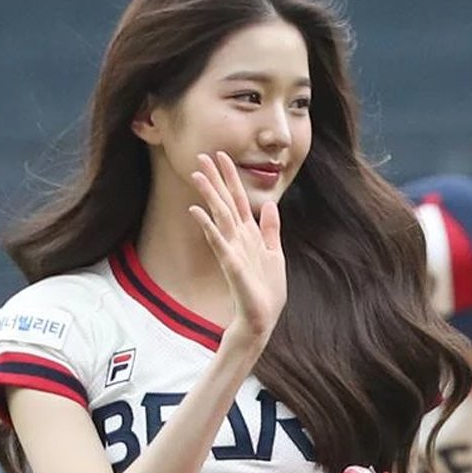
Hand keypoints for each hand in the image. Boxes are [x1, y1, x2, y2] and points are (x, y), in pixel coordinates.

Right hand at [189, 151, 286, 343]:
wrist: (261, 317)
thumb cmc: (265, 289)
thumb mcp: (274, 254)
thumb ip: (270, 230)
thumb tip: (270, 205)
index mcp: (250, 234)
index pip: (239, 200)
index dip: (231, 178)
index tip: (222, 156)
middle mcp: (238, 238)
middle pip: (226, 203)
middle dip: (215, 179)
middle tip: (201, 155)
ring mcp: (233, 250)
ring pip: (220, 216)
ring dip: (209, 195)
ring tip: (196, 174)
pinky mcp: (231, 264)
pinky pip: (218, 242)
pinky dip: (209, 226)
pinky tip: (197, 211)